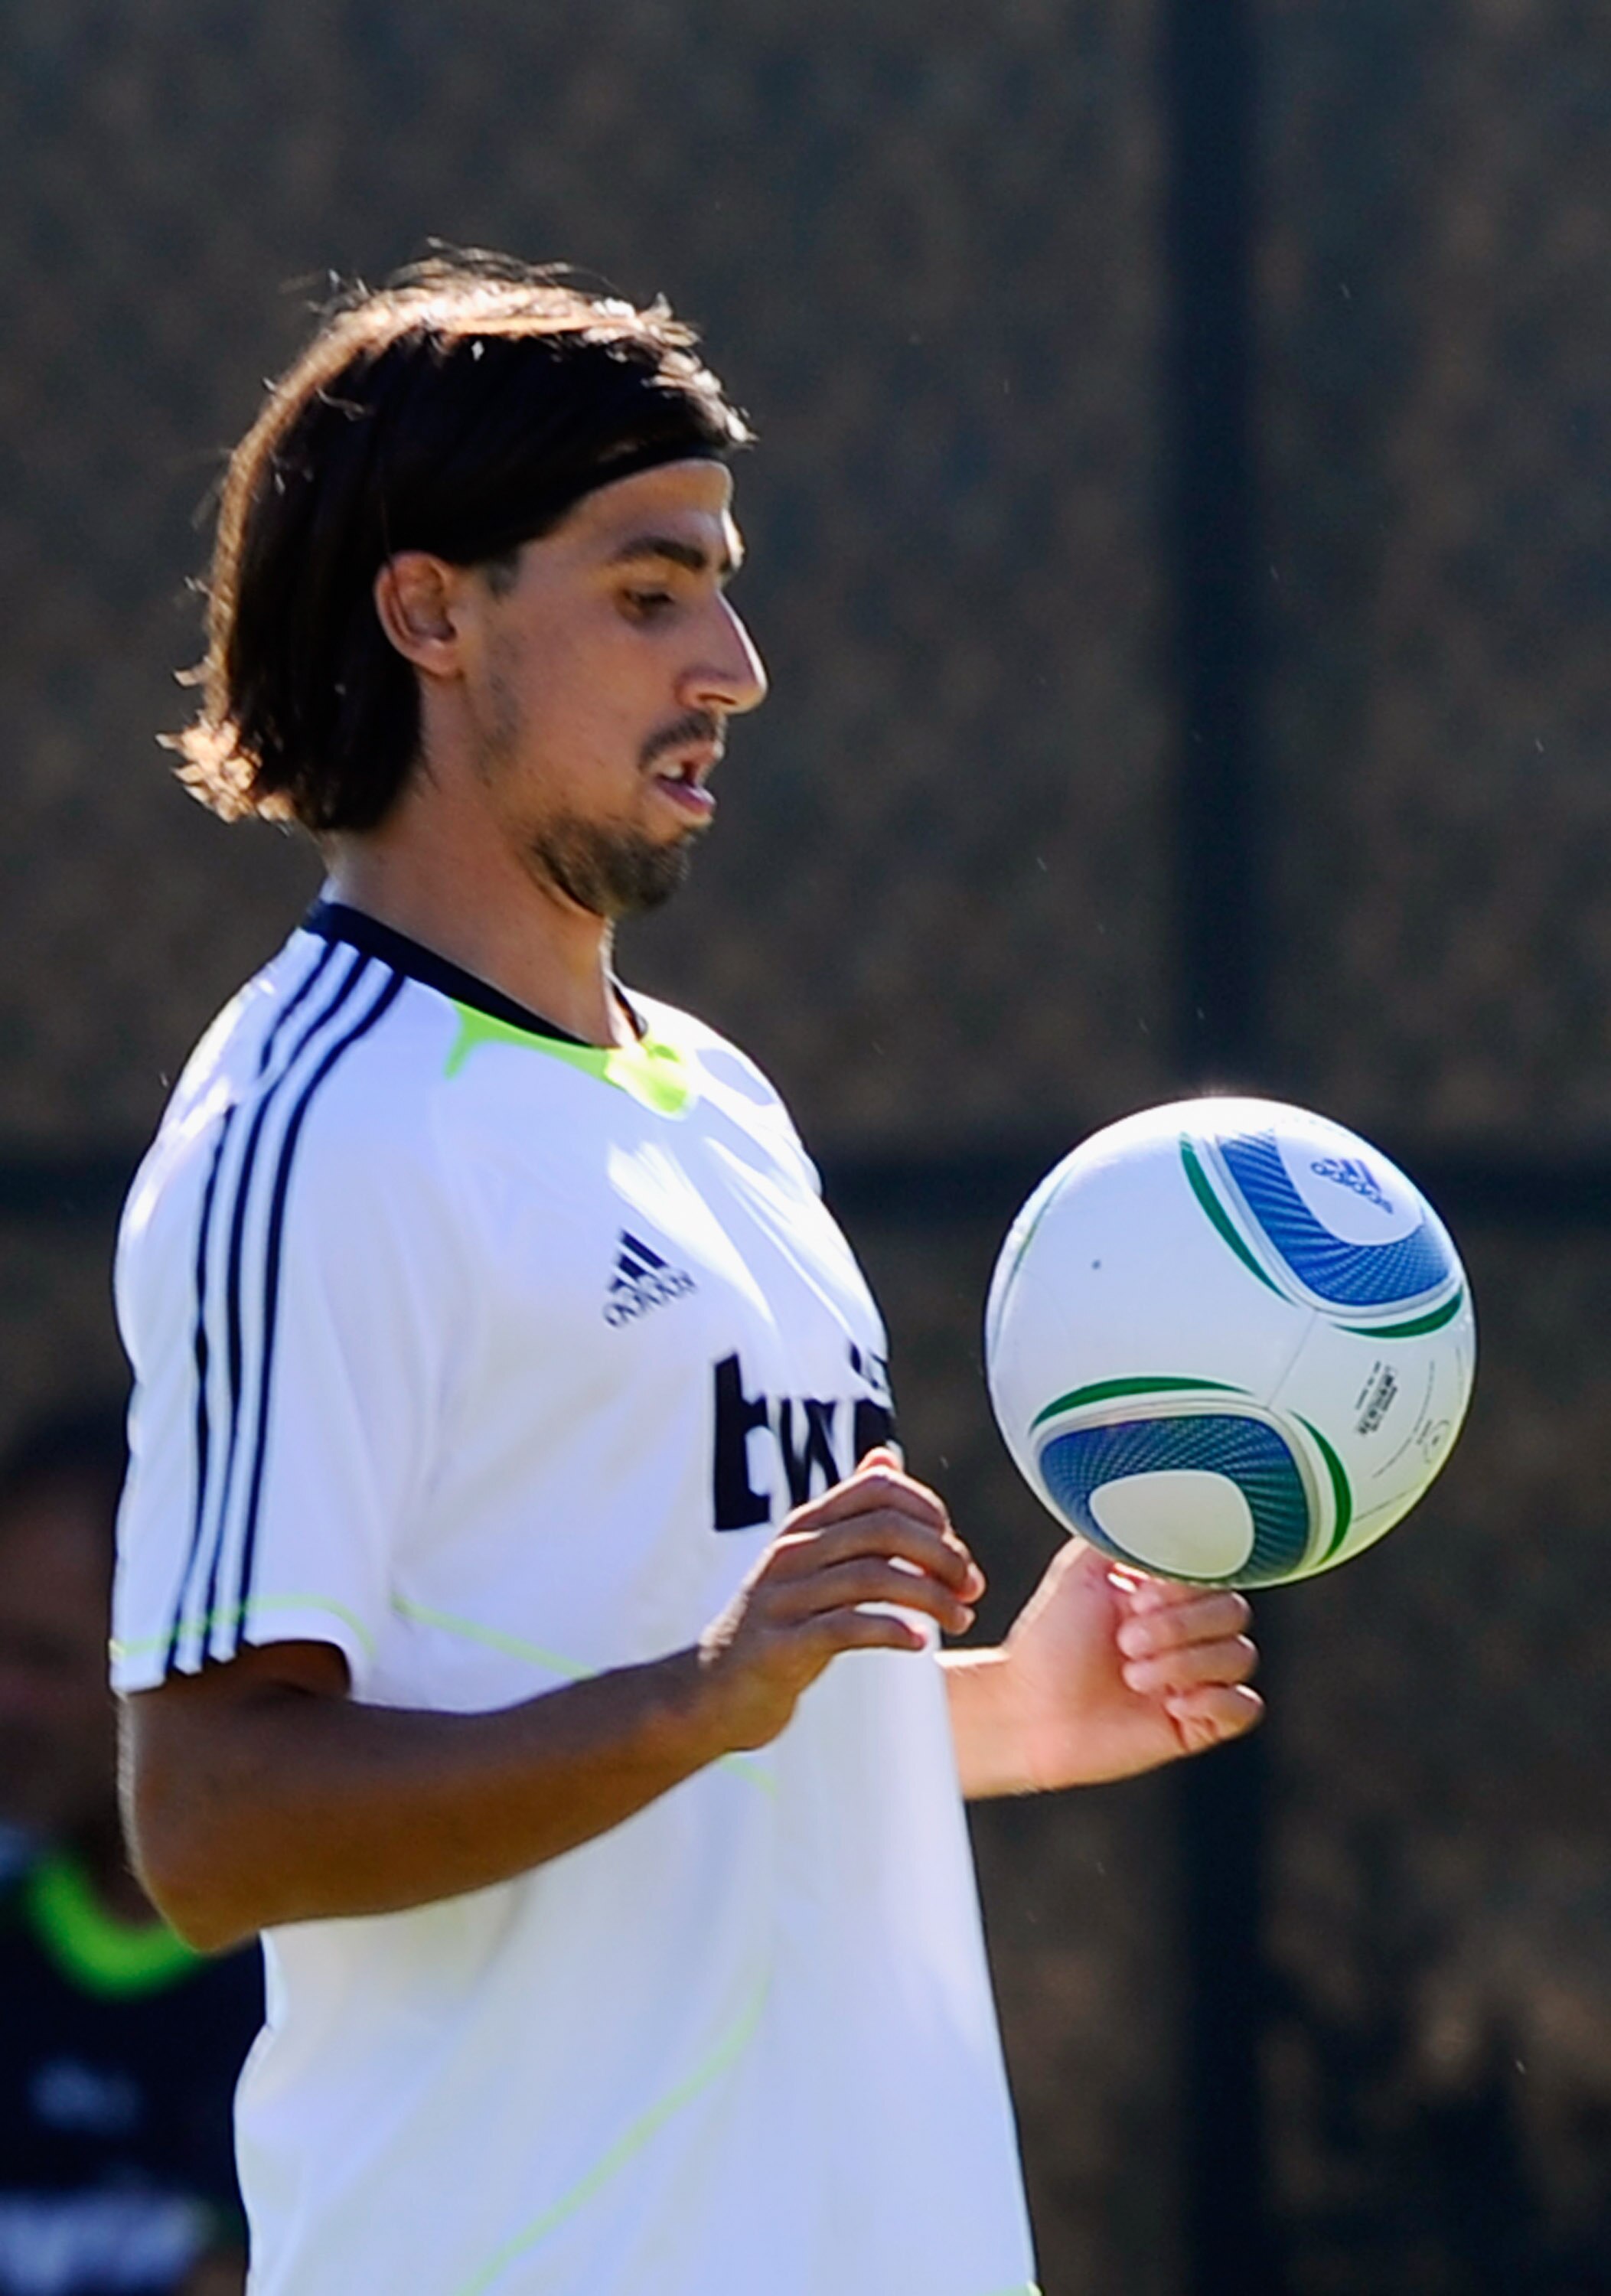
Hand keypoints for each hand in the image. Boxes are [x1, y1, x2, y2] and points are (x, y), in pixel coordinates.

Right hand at [698, 1450, 984, 1751]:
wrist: (716, 1690)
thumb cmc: (781, 1623)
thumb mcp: (812, 1560)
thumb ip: (851, 1513)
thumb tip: (887, 1458)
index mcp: (806, 1525)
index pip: (878, 1488)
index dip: (929, 1510)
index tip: (956, 1548)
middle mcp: (793, 1551)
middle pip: (884, 1528)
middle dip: (942, 1555)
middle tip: (972, 1589)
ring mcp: (783, 1598)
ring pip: (872, 1576)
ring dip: (930, 1597)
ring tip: (960, 1619)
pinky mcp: (780, 1646)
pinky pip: (846, 1628)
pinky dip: (892, 1631)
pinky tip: (919, 1643)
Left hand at [950, 1539, 1261, 1795]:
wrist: (1027, 1711)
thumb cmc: (1050, 1642)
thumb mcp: (1080, 1572)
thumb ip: (1121, 1533)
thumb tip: (1155, 1502)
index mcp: (1166, 1592)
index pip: (1214, 1572)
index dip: (1183, 1586)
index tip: (1136, 1596)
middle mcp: (1188, 1631)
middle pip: (1234, 1612)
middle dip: (1180, 1625)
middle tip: (1126, 1640)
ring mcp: (1197, 1676)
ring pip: (1240, 1656)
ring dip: (1187, 1663)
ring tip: (1132, 1675)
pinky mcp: (1199, 1723)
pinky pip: (1246, 1707)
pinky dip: (1217, 1700)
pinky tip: (1172, 1703)